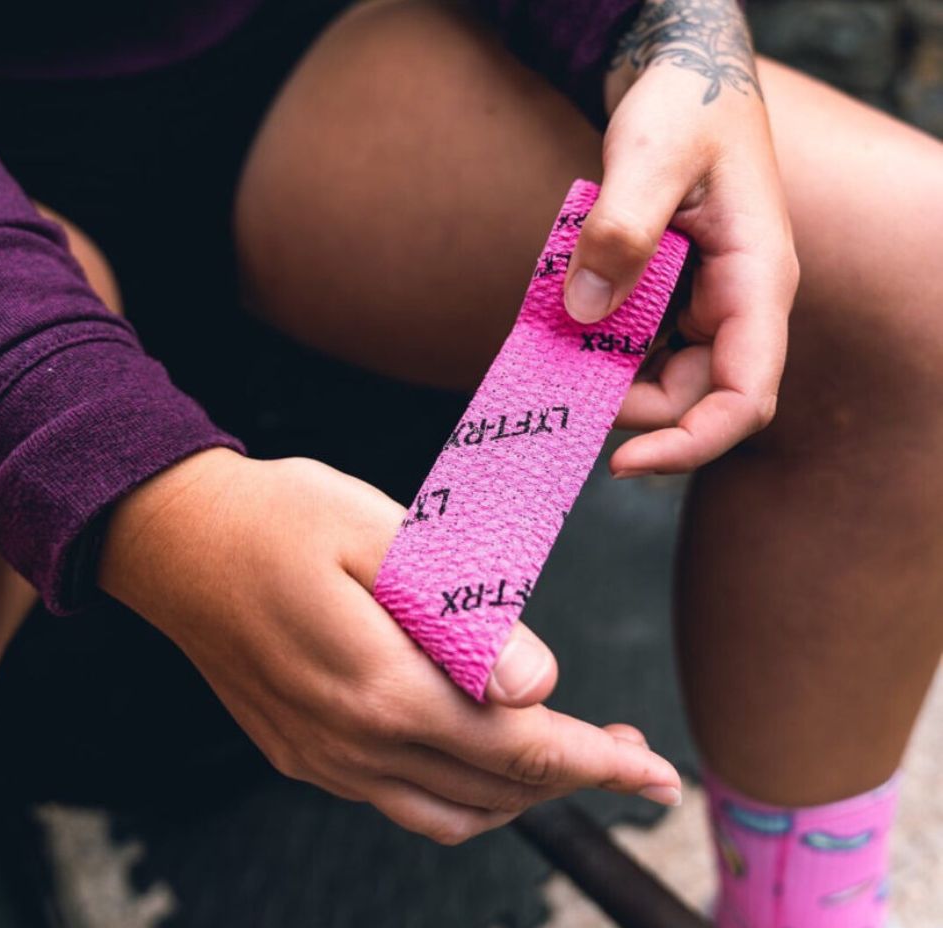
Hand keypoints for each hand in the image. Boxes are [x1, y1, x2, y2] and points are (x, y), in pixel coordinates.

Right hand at [99, 449, 681, 842]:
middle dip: (576, 778)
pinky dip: (463, 796)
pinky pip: (401, 803)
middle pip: (494, 789)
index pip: (517, 748)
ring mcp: (322, 758)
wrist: (173, 539)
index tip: (655, 773)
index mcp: (379, 686)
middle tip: (631, 755)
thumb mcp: (379, 534)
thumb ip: (462, 614)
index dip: (597, 763)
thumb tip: (536, 686)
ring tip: (569, 758)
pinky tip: (482, 758)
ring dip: (521, 795)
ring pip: (451, 812)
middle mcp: (351, 743)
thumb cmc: (280, 517)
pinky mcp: (302, 754)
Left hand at [564, 0, 797, 474]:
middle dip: (623, 403)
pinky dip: (598, 346)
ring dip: (604, 374)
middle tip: (559, 376)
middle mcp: (737, 306)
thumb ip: (621, 231)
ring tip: (556, 339)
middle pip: (690, 399)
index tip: (622, 462)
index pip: (745, 397)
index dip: (690, 444)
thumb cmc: (683, 106)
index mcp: (757, 282)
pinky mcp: (672, 299)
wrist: (684, 79)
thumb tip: (584, 315)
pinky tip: (567, 319)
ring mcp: (704, 306)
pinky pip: (637, 347)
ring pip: (658, 378)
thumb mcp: (650, 154)